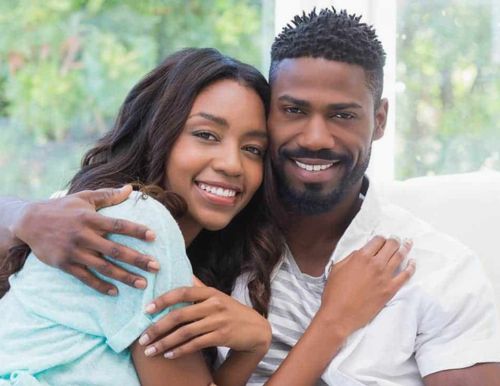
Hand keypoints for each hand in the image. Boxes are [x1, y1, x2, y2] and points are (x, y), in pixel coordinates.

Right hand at [12, 185, 158, 294]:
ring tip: (142, 284)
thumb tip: (130, 188)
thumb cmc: (62, 208)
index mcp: (90, 218)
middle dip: (137, 260)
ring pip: (103, 267)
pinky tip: (115, 291)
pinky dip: (100, 286)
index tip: (154, 236)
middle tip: (156, 267)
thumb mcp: (84, 197)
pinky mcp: (64, 264)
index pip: (118, 225)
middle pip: (115, 250)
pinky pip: (85, 278)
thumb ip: (108, 195)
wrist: (29, 222)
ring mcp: (73, 252)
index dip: (136, 230)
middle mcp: (83, 236)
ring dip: (124, 276)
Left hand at [139, 277, 271, 358]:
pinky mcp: (222, 336)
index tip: (146, 309)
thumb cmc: (230, 311)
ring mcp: (219, 320)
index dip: (163, 299)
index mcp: (210, 292)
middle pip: (179, 315)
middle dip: (157, 327)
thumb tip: (181, 271)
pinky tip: (168, 355)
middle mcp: (214, 304)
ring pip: (185, 332)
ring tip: (150, 351)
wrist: (256, 329)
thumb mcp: (217, 296)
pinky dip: (180, 351)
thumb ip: (198, 287)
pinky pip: (196, 344)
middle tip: (142, 338)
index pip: (182, 292)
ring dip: (165, 343)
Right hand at [319, 236, 414, 337]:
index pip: (377, 241)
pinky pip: (405, 276)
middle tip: (397, 239)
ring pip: (399, 257)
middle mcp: (375, 264)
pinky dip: (411, 267)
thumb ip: (350, 258)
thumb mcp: (337, 269)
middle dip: (394, 241)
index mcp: (361, 257)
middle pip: (391, 246)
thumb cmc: (334, 293)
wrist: (340, 315)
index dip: (381, 239)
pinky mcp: (390, 290)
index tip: (382, 239)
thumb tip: (360, 253)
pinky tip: (413, 263)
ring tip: (408, 244)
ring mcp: (384, 277)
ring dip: (405, 248)